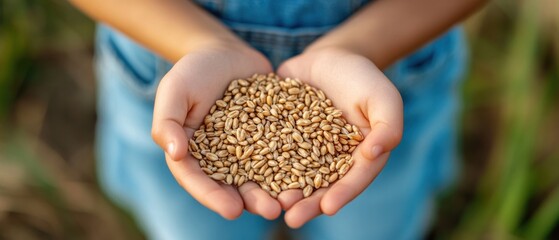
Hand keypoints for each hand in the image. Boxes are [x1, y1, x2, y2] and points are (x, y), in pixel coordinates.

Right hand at [151, 42, 281, 219]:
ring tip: (295, 200)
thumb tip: (175, 153)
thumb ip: (168, 121)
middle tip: (272, 211)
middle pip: (234, 185)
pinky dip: (296, 165)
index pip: (198, 180)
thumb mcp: (175, 89)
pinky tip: (313, 173)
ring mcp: (248, 150)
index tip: (232, 210)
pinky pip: (284, 153)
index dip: (213, 197)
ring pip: (262, 176)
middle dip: (253, 201)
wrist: (227, 53)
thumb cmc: (194, 70)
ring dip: (278, 191)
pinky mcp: (270, 138)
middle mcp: (221, 158)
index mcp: (192, 154)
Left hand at [276, 47, 402, 227]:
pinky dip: (259, 164)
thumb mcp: (382, 96)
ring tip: (268, 206)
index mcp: (357, 158)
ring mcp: (302, 150)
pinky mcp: (280, 136)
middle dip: (307, 204)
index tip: (329, 208)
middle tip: (292, 219)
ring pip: (291, 175)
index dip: (341, 194)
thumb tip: (376, 152)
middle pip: (319, 187)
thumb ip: (388, 124)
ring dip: (280, 193)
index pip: (352, 180)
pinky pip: (268, 151)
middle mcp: (329, 160)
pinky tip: (245, 176)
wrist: (330, 58)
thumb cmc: (362, 78)